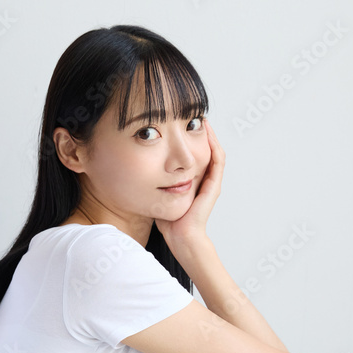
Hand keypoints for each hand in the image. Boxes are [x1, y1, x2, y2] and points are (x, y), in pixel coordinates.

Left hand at [155, 118, 225, 247]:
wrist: (181, 238)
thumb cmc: (168, 221)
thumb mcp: (157, 194)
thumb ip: (153, 181)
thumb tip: (134, 167)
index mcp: (192, 180)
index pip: (191, 154)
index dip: (186, 138)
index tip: (177, 124)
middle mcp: (204, 179)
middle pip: (203, 149)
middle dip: (197, 132)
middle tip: (191, 114)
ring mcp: (211, 182)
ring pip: (213, 151)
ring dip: (209, 134)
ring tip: (201, 118)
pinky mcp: (214, 186)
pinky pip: (217, 161)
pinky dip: (214, 145)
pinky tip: (207, 132)